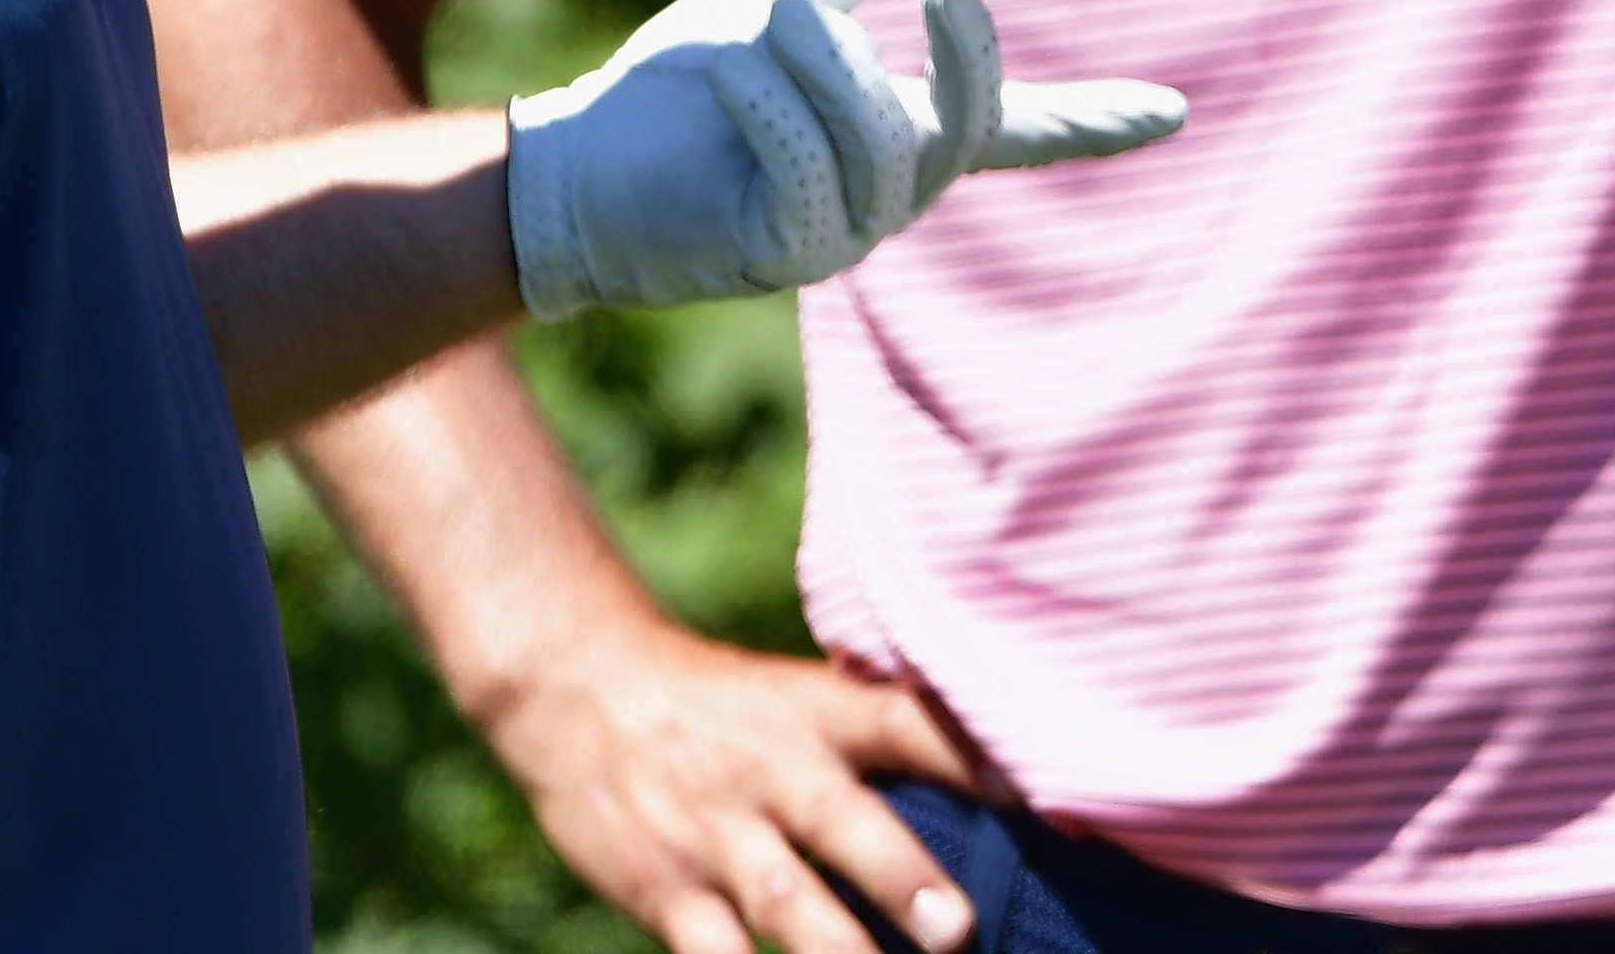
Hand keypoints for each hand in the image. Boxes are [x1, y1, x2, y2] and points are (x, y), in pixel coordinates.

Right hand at [483, 605, 999, 953]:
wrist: (575, 686)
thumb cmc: (715, 704)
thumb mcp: (795, 697)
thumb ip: (869, 740)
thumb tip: (990, 791)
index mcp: (817, 714)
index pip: (908, 724)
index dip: (973, 758)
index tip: (1039, 801)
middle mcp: (772, 771)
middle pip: (844, 823)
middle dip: (901, 878)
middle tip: (958, 929)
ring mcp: (715, 836)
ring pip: (782, 903)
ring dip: (838, 953)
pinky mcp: (664, 892)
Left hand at [507, 0, 1186, 319]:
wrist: (578, 161)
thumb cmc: (679, 91)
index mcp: (901, 131)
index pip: (1018, 129)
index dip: (1094, 121)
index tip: (1178, 112)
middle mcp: (890, 192)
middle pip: (972, 125)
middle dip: (973, 51)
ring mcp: (844, 233)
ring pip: (888, 144)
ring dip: (831, 63)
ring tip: (773, 12)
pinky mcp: (785, 253)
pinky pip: (813, 174)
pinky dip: (778, 106)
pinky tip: (735, 65)